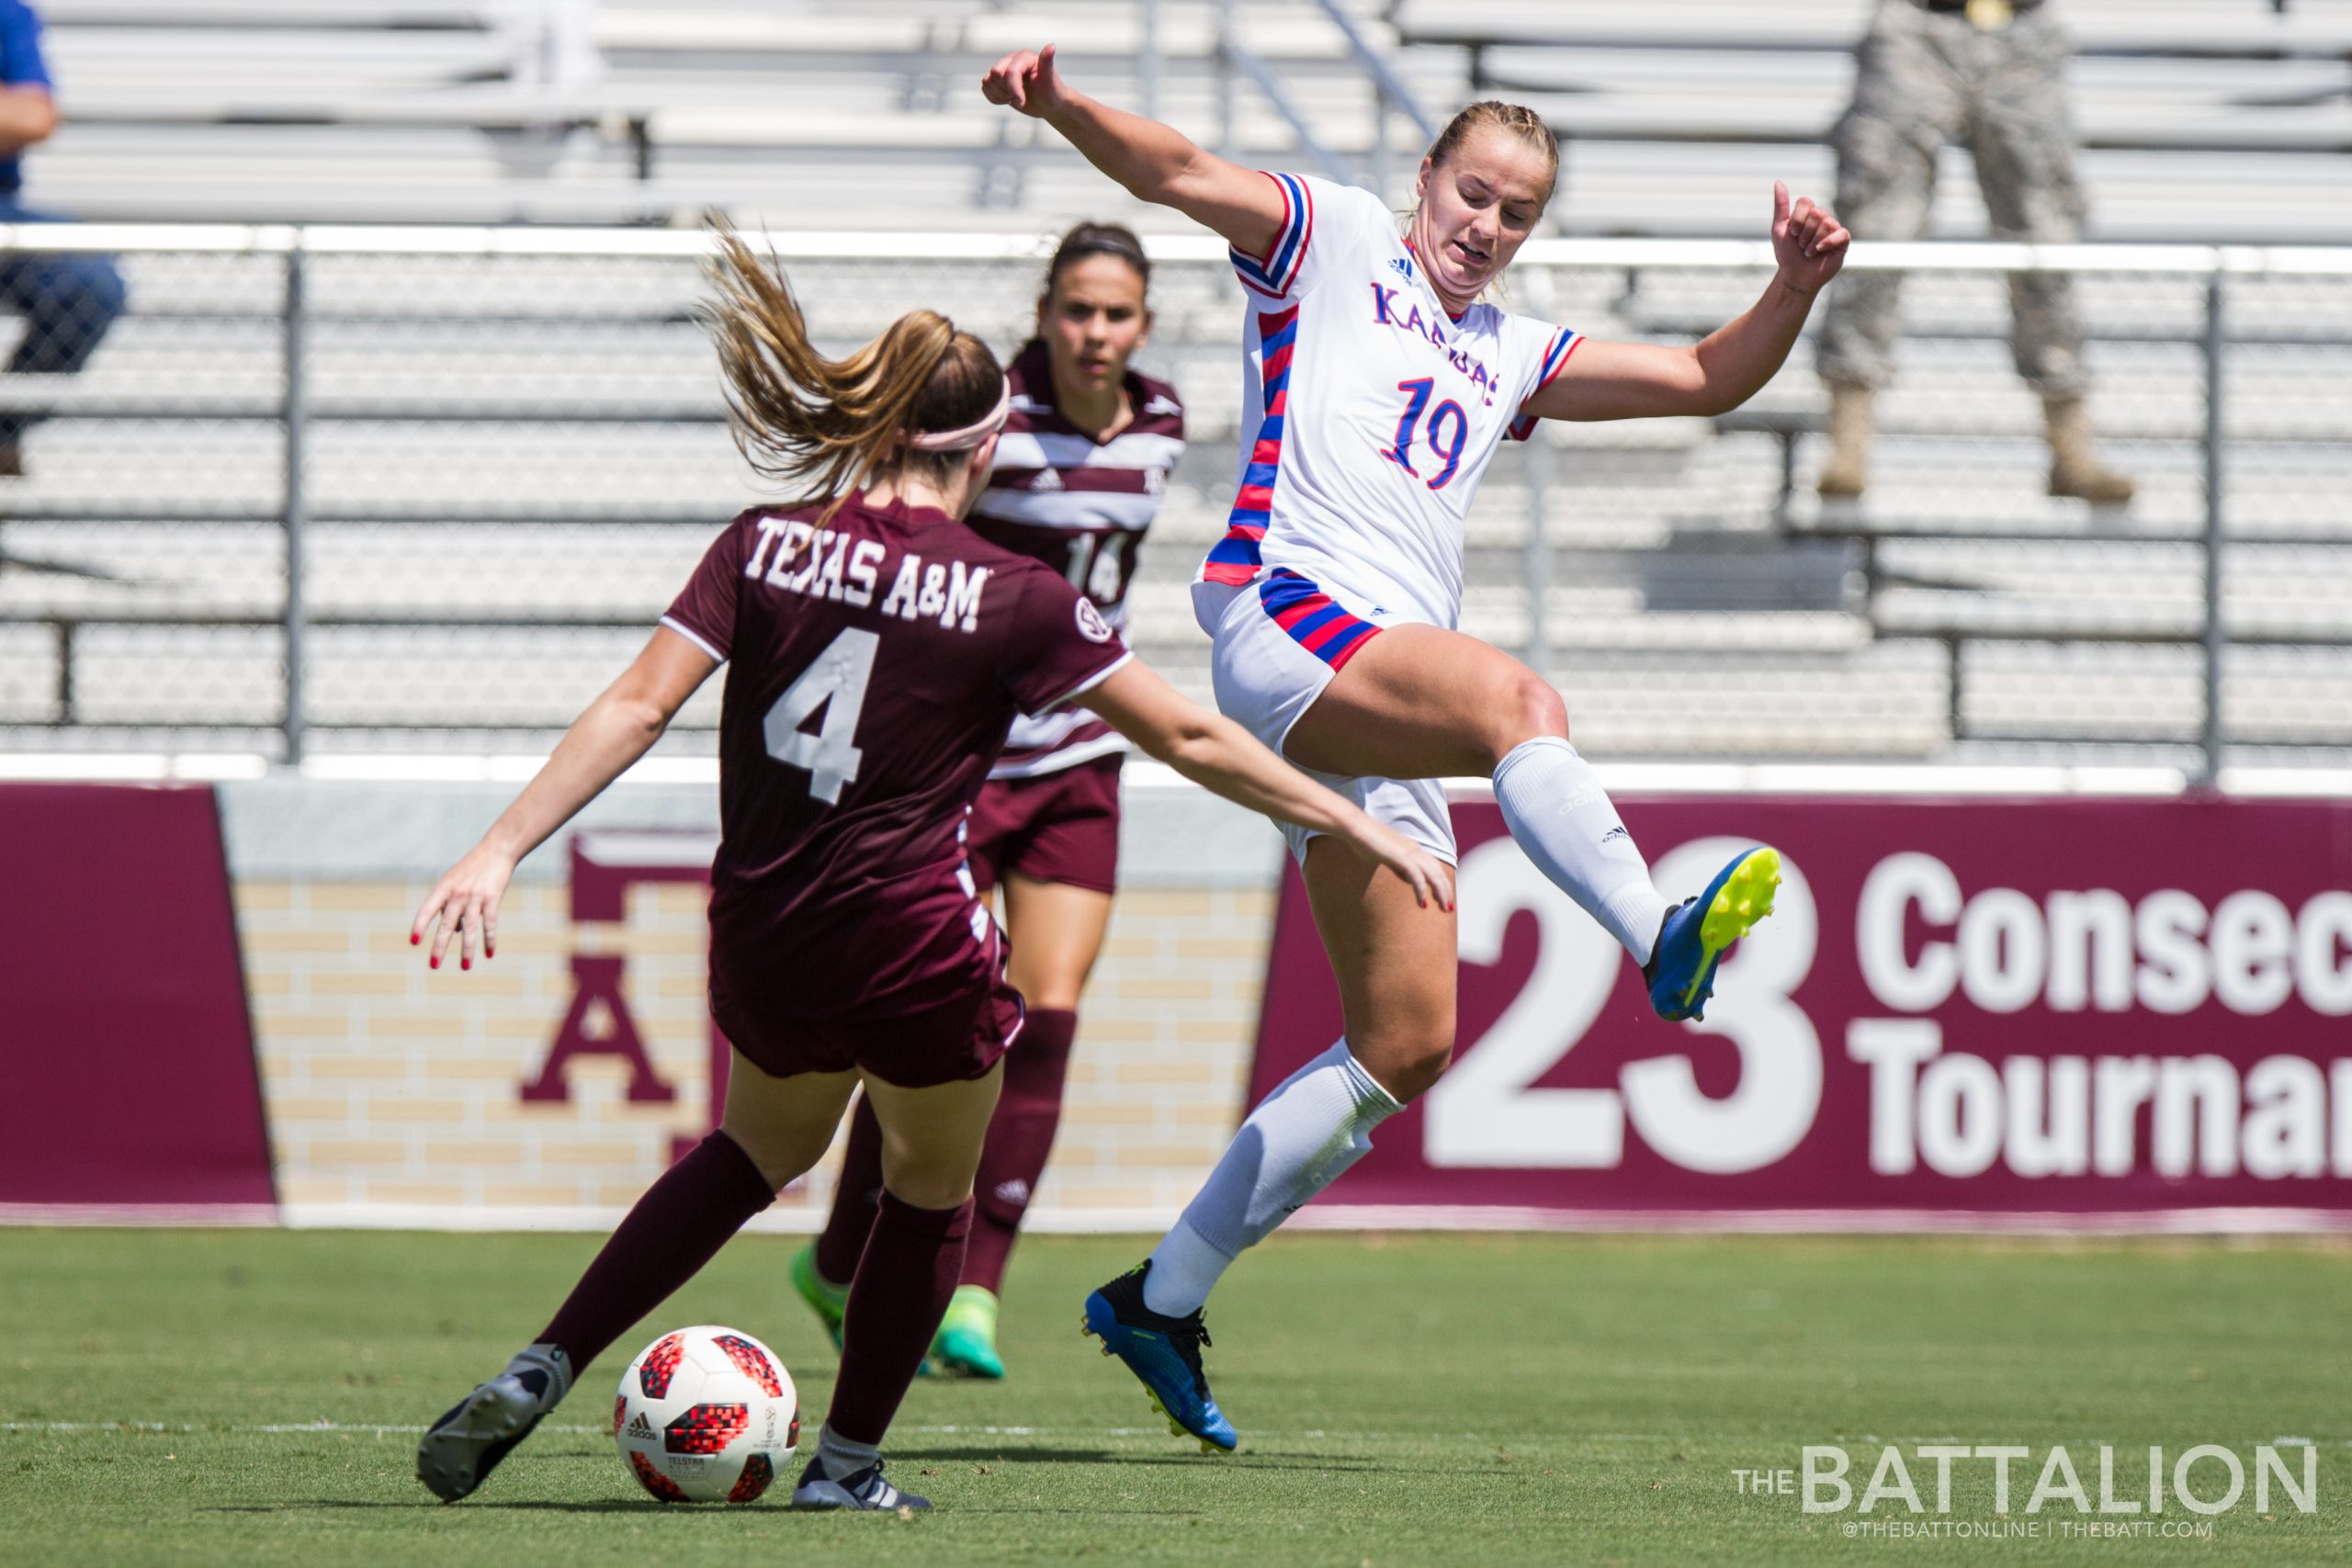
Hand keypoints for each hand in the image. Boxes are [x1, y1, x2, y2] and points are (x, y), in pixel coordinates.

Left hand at [409, 841, 516, 971]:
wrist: (497, 850)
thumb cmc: (474, 867)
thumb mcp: (456, 882)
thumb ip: (451, 904)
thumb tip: (455, 930)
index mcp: (443, 888)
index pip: (426, 910)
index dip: (419, 927)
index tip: (413, 943)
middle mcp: (457, 894)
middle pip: (446, 925)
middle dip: (439, 947)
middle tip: (434, 965)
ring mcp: (475, 897)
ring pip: (469, 929)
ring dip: (467, 950)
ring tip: (465, 967)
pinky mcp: (492, 898)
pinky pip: (490, 924)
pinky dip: (490, 940)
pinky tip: (489, 954)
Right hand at [981, 42, 1067, 117]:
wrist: (1047, 104)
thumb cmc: (1051, 92)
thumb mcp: (1050, 80)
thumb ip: (1047, 63)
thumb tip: (1052, 46)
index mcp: (1024, 57)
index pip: (1010, 71)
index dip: (1013, 89)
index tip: (1022, 102)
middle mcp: (1011, 59)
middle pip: (996, 73)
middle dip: (1006, 90)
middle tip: (1020, 97)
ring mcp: (1003, 68)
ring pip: (987, 81)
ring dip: (1000, 94)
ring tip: (1015, 97)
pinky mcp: (996, 80)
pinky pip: (985, 88)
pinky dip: (994, 98)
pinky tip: (1007, 99)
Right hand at [1353, 819, 1457, 912]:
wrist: (1355, 826)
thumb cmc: (1365, 840)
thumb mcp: (1385, 855)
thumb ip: (1396, 864)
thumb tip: (1403, 875)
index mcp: (1412, 848)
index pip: (1434, 866)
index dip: (1441, 882)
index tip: (1443, 897)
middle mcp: (1415, 849)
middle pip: (1438, 872)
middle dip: (1446, 890)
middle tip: (1449, 908)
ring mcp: (1409, 852)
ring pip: (1433, 875)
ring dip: (1441, 892)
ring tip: (1445, 908)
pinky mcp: (1401, 856)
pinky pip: (1416, 876)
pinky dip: (1422, 890)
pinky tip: (1423, 903)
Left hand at [1770, 180, 1849, 295]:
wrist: (1795, 277)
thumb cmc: (1787, 254)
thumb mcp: (1779, 229)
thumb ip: (1780, 206)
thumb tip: (1778, 182)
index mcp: (1808, 213)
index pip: (1806, 202)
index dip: (1797, 219)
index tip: (1792, 233)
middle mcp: (1822, 218)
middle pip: (1817, 212)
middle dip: (1805, 232)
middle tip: (1801, 245)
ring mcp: (1834, 229)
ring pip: (1827, 222)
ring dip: (1813, 241)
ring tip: (1809, 251)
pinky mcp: (1843, 241)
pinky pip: (1841, 233)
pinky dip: (1827, 242)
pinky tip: (1819, 250)